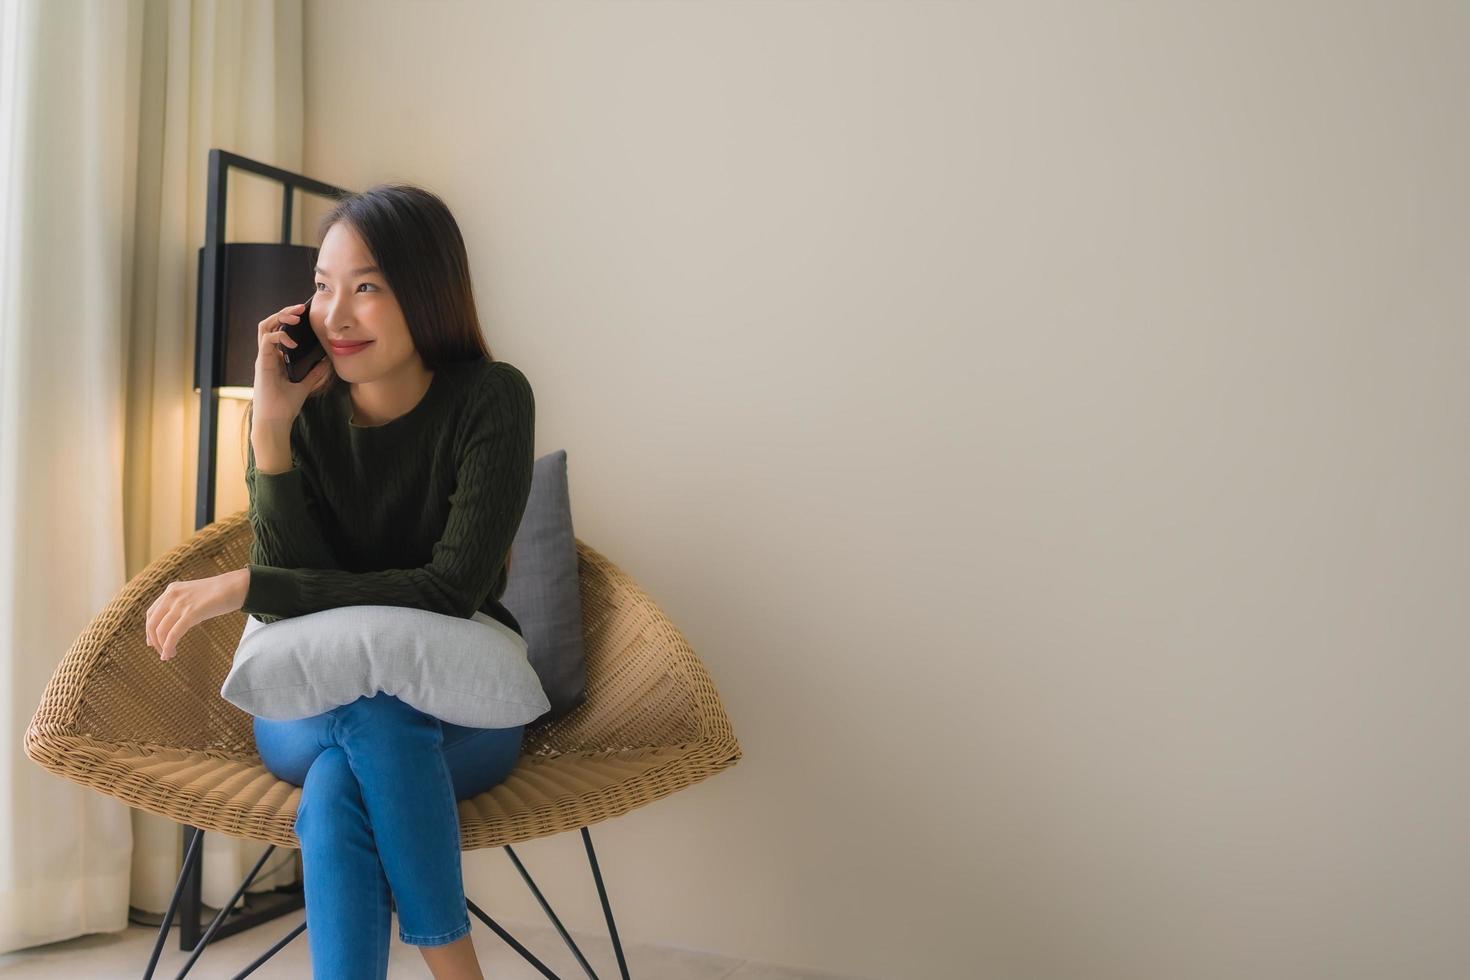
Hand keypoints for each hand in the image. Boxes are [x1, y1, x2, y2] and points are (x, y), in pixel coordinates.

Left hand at [146, 568, 249, 661]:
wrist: (235, 586)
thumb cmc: (220, 593)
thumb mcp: (194, 595)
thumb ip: (183, 605)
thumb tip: (178, 623)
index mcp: (171, 590)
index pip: (151, 613)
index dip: (149, 630)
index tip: (153, 642)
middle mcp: (172, 596)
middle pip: (152, 623)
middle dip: (154, 641)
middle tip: (161, 652)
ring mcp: (181, 604)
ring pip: (161, 630)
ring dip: (162, 646)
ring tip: (168, 656)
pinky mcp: (191, 613)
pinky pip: (173, 634)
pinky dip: (168, 646)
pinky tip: (171, 654)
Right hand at [253, 301, 332, 425]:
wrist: (275, 421)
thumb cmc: (284, 406)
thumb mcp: (305, 385)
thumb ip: (314, 373)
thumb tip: (328, 362)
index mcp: (274, 358)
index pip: (278, 330)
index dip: (289, 319)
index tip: (305, 314)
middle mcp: (266, 355)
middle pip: (269, 323)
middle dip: (284, 312)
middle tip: (301, 308)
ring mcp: (263, 358)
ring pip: (263, 326)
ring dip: (279, 317)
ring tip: (295, 317)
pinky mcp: (262, 364)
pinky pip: (266, 340)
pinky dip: (280, 336)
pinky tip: (293, 342)